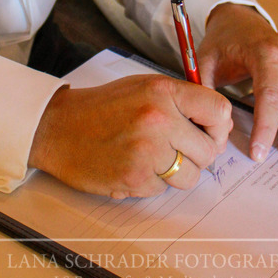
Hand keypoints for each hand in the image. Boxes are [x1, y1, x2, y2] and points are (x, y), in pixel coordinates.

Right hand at [29, 74, 231, 198]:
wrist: (58, 127)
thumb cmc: (104, 107)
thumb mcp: (144, 87)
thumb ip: (181, 100)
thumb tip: (218, 123)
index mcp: (164, 91)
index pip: (219, 111)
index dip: (219, 126)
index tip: (209, 132)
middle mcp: (159, 119)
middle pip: (210, 150)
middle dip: (197, 154)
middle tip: (175, 149)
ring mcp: (147, 151)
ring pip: (190, 176)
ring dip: (176, 173)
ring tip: (151, 157)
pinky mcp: (135, 178)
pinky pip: (163, 189)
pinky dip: (151, 182)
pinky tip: (132, 165)